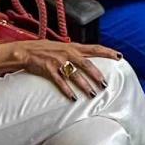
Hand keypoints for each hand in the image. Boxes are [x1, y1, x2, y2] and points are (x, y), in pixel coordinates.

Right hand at [10, 40, 124, 100]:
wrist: (25, 51)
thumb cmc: (45, 49)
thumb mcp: (62, 47)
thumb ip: (75, 52)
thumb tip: (88, 57)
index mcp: (73, 47)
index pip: (95, 48)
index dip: (107, 52)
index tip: (119, 56)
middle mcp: (68, 52)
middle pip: (87, 64)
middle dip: (97, 75)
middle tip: (105, 84)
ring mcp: (58, 61)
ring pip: (75, 74)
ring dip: (84, 85)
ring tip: (92, 94)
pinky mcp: (48, 69)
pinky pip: (60, 81)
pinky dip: (67, 90)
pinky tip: (72, 98)